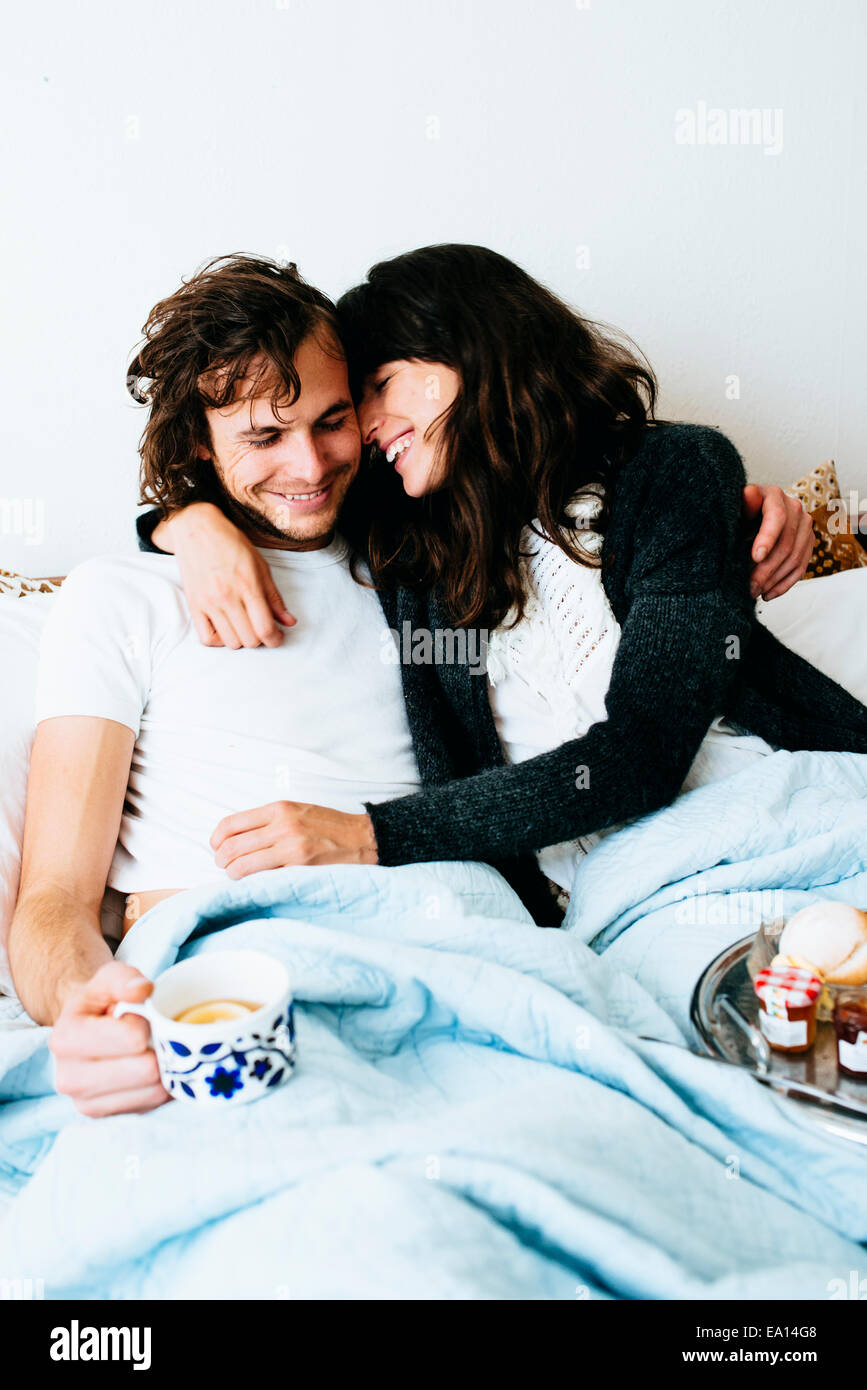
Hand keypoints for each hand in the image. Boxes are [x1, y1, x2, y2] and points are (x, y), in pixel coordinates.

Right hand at [50, 962, 169, 1117]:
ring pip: (155, 1091)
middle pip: (147, 1070)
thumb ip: (124, 977)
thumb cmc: (101, 1002)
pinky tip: (147, 1069)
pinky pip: (153, 1105)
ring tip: (146, 1051)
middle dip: (157, 1047)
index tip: (136, 1016)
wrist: (86, 1029)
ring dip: (162, 1068)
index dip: (146, 1022)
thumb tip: (143, 990)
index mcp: (66, 1041)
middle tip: (148, 1036)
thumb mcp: (109, 977)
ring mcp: (87, 1104)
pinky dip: (160, 1086)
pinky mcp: (106, 1117)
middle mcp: (69, 1079)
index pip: (133, 1038)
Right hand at [154, 503, 295, 647]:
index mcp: (248, 585)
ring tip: (245, 626)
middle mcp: (227, 597)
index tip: (278, 637)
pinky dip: (219, 640)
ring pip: (231, 642)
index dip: (276, 639)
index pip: (265, 628)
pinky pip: (206, 638)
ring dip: (242, 640)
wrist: (196, 528)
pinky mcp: (193, 605)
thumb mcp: (260, 566)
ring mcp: (208, 603)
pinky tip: (226, 629)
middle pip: (250, 639)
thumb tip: (289, 622)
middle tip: (262, 628)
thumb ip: (275, 597)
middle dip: (261, 639)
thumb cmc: (231, 543)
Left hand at [211, 801, 378, 875]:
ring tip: (238, 876)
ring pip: (242, 866)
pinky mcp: (300, 868)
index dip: (216, 840)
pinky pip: (263, 879)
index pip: (231, 824)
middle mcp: (282, 826)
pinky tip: (256, 883)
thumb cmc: (329, 826)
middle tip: (224, 866)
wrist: (363, 839)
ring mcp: (291, 848)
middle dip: (221, 860)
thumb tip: (235, 838)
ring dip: (233, 874)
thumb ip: (269, 821)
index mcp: (279, 809)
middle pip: (231, 847)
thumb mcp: (297, 811)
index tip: (216, 848)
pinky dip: (253, 883)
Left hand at [742, 484, 813, 599]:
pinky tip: (768, 594)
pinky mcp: (808, 542)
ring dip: (774, 580)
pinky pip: (801, 567)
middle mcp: (795, 508)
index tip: (755, 557)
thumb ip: (743, 504)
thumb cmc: (739, 511)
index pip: (777, 517)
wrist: (749, 513)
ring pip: (795, 559)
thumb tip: (749, 494)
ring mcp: (805, 526)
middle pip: (786, 544)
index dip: (768, 538)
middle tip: (749, 587)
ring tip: (755, 592)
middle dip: (767, 569)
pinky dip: (784, 584)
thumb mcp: (736, 507)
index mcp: (774, 496)